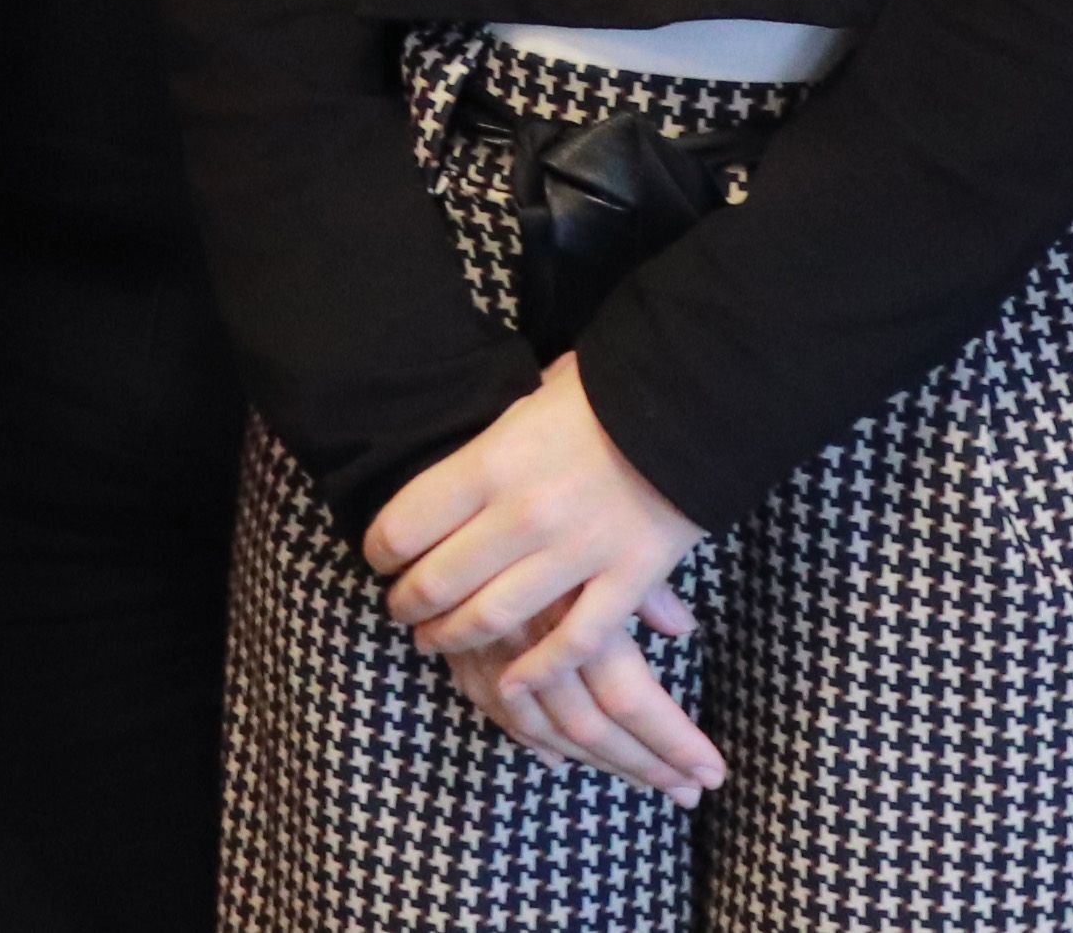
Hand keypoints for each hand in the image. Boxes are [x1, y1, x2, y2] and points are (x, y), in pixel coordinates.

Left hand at [365, 357, 724, 803]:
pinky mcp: (627, 578)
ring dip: (455, 637)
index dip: (379, 551)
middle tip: (402, 609)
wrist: (694, 394)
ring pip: (494, 619)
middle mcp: (525, 513)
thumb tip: (447, 468)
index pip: (404, 526)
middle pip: (439, 581)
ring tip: (437, 640)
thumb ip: (487, 444)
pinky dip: (538, 670)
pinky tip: (514, 681)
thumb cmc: (604, 390)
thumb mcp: (528, 398)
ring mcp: (577, 552)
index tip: (379, 559)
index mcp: (492, 461)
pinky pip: (574, 643)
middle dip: (409, 603)